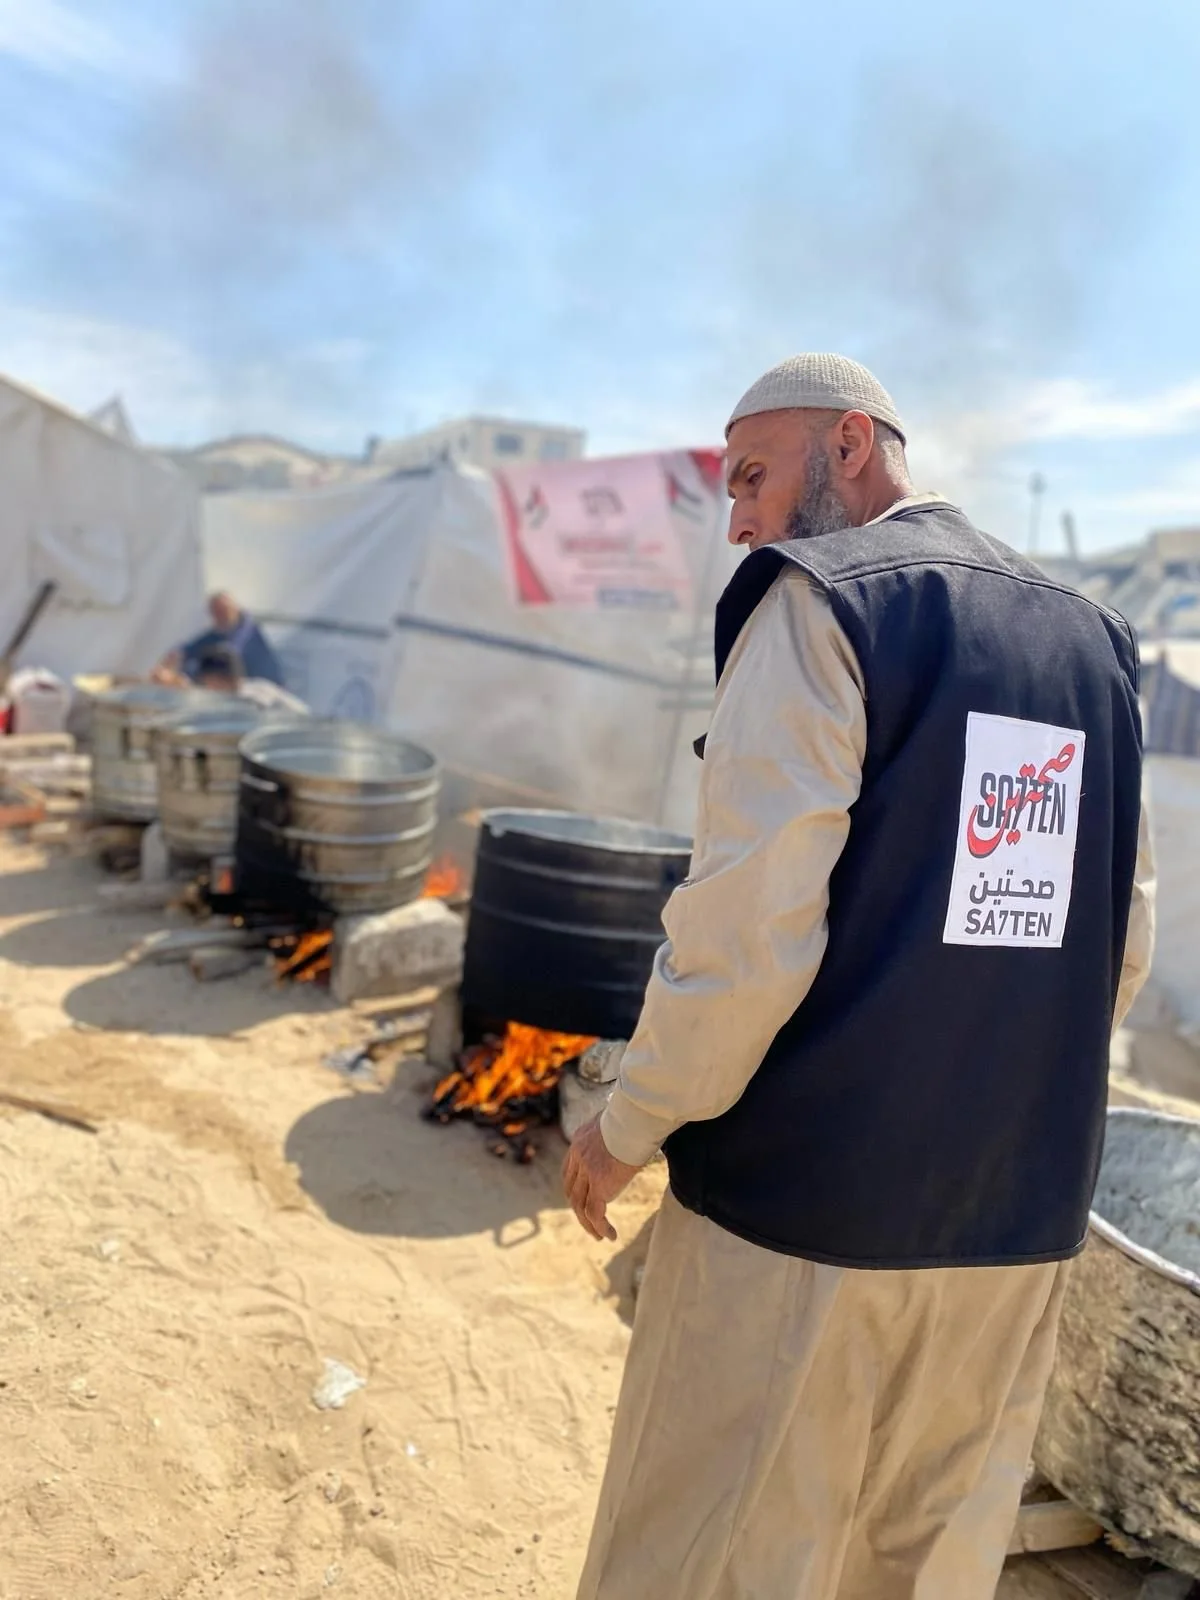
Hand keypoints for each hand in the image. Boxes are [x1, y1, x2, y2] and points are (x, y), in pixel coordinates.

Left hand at [562, 1115, 642, 1241]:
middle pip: (571, 1190)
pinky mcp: (599, 1184)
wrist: (637, 1116)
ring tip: (599, 1236)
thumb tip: (630, 1130)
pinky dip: (600, 1227)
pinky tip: (609, 1235)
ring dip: (588, 1224)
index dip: (574, 1187)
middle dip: (579, 1208)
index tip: (583, 1197)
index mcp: (580, 1140)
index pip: (569, 1170)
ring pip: (580, 1205)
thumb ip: (615, 1131)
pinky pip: (594, 1212)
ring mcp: (587, 1171)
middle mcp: (578, 1156)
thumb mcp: (618, 1123)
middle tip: (589, 1222)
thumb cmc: (636, 1115)